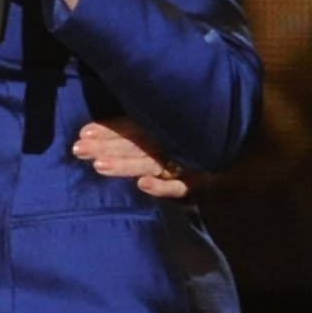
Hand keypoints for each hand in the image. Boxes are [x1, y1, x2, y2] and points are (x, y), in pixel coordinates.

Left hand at [75, 119, 194, 200]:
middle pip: (135, 145)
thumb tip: (98, 126)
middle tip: (79, 149)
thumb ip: (138, 125)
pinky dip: (162, 187)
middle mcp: (171, 142)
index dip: (108, 129)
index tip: (83, 133)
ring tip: (99, 166)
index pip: (132, 126)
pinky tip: (143, 186)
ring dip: (125, 164)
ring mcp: (184, 162)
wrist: (232, 145)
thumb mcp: (164, 125)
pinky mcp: (196, 180)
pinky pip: (179, 187)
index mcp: (162, 126)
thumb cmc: (189, 135)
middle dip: (107, 147)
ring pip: (150, 163)